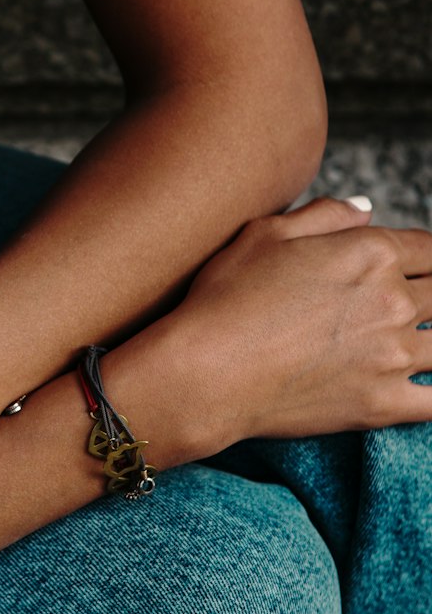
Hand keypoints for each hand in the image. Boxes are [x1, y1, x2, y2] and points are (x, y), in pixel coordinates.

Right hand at [164, 196, 431, 448]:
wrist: (205, 373)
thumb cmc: (225, 297)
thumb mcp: (264, 234)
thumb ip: (324, 216)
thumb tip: (366, 209)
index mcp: (370, 252)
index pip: (430, 248)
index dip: (427, 256)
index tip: (422, 268)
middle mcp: (392, 300)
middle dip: (431, 296)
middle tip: (416, 305)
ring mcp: (391, 356)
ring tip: (420, 343)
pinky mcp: (382, 404)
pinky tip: (427, 387)